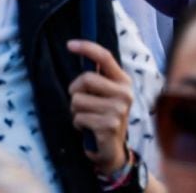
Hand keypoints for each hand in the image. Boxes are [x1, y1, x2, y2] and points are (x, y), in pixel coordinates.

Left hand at [66, 39, 133, 175]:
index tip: (69, 45)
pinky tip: (89, 129)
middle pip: (86, 78)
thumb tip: (76, 48)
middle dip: (75, 90)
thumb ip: (96, 77)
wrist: (111, 150)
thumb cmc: (103, 116)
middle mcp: (125, 94)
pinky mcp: (109, 126)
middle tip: (82, 103)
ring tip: (87, 118)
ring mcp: (118, 110)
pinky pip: (79, 117)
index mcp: (123, 82)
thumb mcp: (103, 94)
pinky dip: (78, 123)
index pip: (105, 57)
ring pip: (78, 100)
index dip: (87, 48)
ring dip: (75, 110)